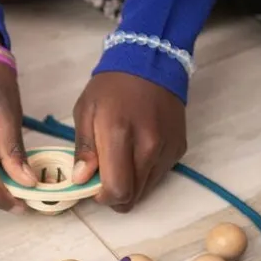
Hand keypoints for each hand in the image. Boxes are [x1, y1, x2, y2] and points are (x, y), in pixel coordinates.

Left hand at [71, 71, 186, 211]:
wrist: (152, 63)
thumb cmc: (111, 87)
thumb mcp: (86, 111)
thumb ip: (84, 148)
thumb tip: (81, 179)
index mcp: (120, 135)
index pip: (117, 190)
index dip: (102, 197)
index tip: (92, 187)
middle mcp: (149, 147)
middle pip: (133, 197)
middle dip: (115, 195)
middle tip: (103, 176)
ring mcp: (167, 149)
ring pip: (147, 190)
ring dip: (130, 185)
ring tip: (120, 161)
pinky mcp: (179, 149)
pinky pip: (159, 176)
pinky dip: (145, 173)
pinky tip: (137, 152)